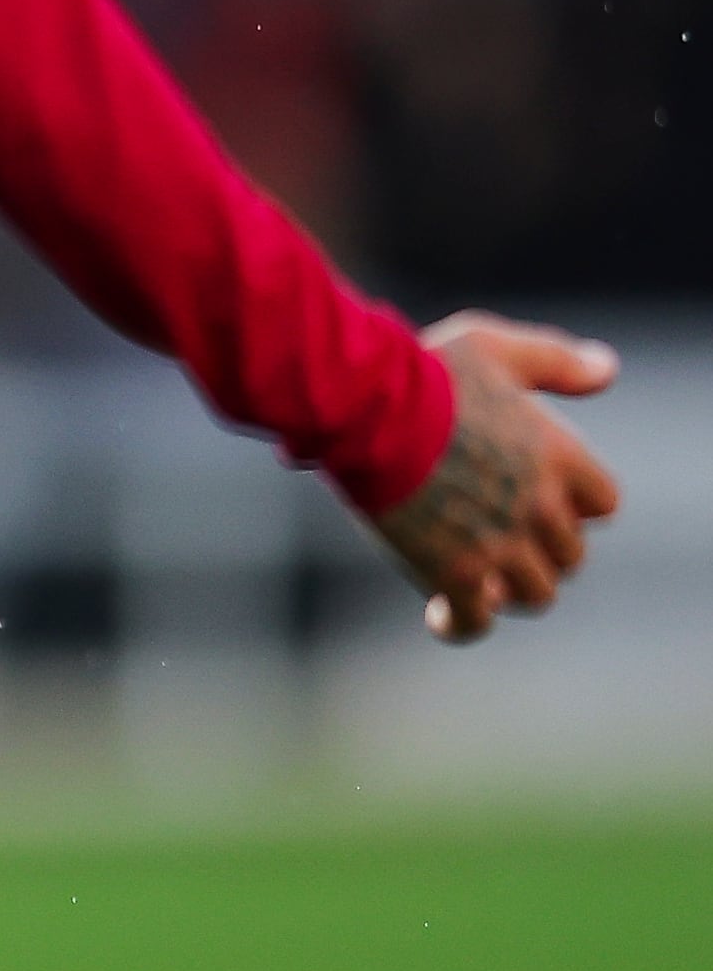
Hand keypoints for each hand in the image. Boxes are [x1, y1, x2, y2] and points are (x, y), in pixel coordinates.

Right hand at [373, 312, 619, 643]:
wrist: (364, 408)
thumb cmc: (423, 372)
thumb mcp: (493, 347)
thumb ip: (556, 361)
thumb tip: (606, 370)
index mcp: (559, 457)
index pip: (603, 502)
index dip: (573, 502)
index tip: (536, 493)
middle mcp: (541, 508)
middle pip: (570, 554)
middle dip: (539, 546)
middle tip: (493, 530)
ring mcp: (501, 546)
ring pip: (538, 594)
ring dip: (511, 586)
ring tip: (473, 569)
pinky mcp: (456, 575)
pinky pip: (475, 623)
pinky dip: (460, 623)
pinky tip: (438, 611)